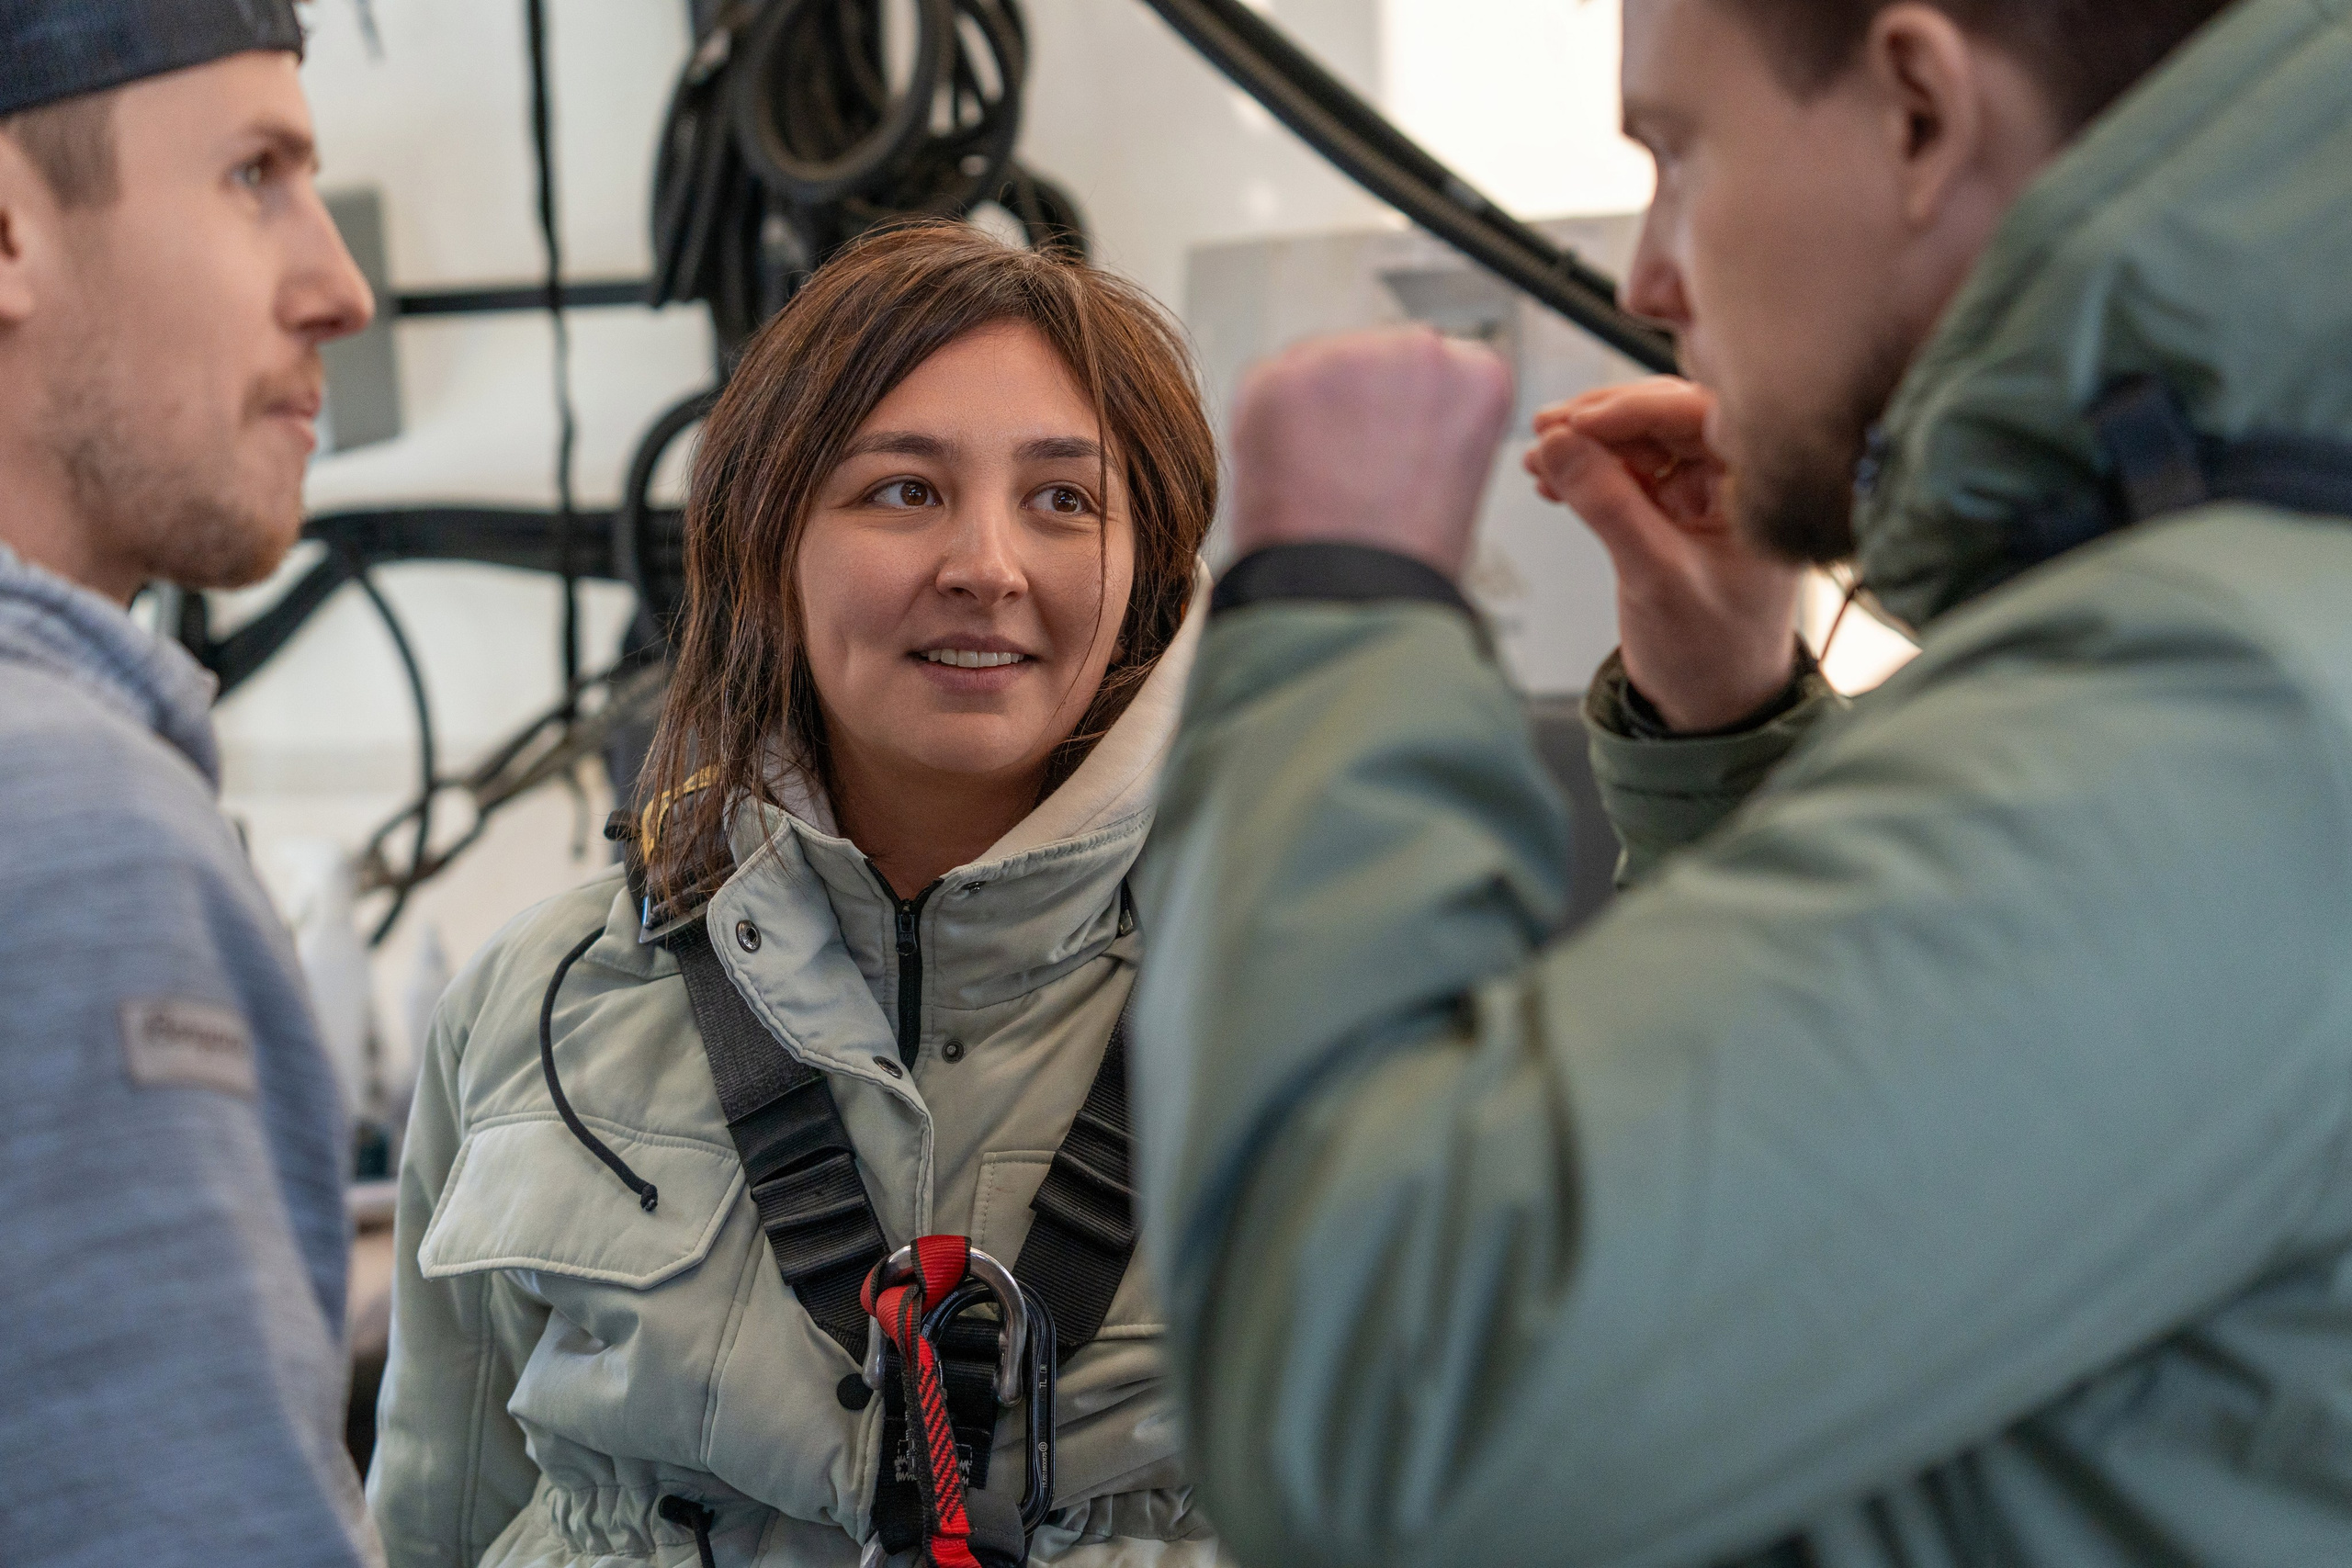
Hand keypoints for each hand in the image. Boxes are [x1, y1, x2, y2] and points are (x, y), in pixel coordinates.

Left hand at [1228, 326, 1515, 579]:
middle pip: (1380, 358)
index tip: (1400, 451)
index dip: (1412, 415)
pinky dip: (1269, 424)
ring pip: (1323, 367)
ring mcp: (1346, 354)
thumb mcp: (1457, 481)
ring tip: (1320, 481)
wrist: (1347, 598)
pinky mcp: (1280, 374)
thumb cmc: (1404, 562)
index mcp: (1478, 376)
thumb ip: (1433, 423)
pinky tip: (1287, 472)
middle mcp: (1418, 349)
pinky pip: (1270, 386)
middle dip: (1363, 403)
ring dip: (1315, 410)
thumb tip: (1393, 414)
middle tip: (1352, 472)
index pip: (1441, 366)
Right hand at [1525, 378, 1803, 731]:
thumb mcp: (1655, 578)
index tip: (1576, 421)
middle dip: (1601, 421)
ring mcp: (1700, 496)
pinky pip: (1625, 473)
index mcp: (1757, 489)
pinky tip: (1550, 480)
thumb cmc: (1712, 655)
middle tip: (1545, 429)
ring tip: (1536, 458)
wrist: (1712, 709)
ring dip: (1585, 445)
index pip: (1699, 416)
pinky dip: (1585, 472)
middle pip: (1665, 418)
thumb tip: (1556, 443)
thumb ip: (1608, 506)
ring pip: (1640, 442)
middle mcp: (1734, 482)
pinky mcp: (1669, 514)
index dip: (1634, 409)